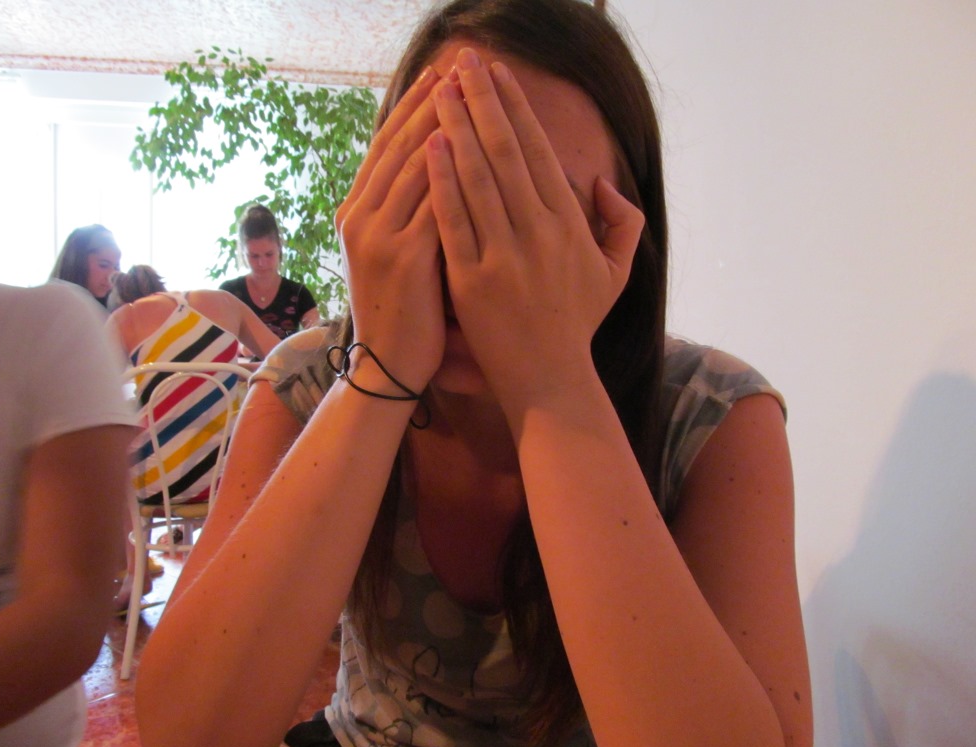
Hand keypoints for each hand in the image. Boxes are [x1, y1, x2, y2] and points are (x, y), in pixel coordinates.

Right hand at [336, 66, 445, 392]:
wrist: (387, 364)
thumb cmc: (401, 310)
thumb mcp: (388, 253)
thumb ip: (404, 213)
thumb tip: (436, 170)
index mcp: (355, 212)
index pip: (385, 145)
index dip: (412, 107)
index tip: (441, 78)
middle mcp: (360, 217)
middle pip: (400, 145)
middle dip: (433, 105)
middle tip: (461, 73)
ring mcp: (378, 236)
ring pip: (416, 166)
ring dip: (447, 126)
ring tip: (474, 96)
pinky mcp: (404, 259)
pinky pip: (435, 203)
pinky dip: (456, 174)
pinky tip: (480, 149)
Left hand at [426, 48, 644, 413]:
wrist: (549, 379)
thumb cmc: (577, 324)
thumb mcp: (616, 273)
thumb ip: (621, 223)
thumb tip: (602, 183)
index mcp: (571, 226)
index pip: (539, 152)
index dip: (516, 109)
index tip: (497, 76)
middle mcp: (539, 234)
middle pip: (506, 153)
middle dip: (482, 103)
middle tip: (461, 64)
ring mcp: (504, 257)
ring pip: (478, 179)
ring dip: (457, 129)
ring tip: (439, 92)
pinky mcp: (472, 281)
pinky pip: (454, 222)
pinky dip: (442, 183)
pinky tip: (429, 147)